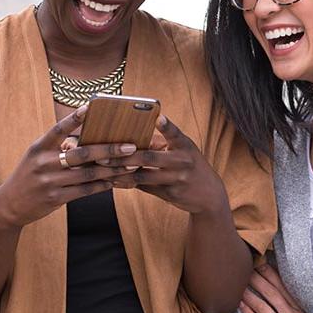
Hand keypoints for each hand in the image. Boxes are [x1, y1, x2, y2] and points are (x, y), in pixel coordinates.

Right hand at [0, 105, 139, 228]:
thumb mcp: (37, 156)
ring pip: (88, 173)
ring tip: (131, 165)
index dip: (74, 118)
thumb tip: (89, 137)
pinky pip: (84, 190)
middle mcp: (44, 163)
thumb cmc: (30, 175)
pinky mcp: (55, 198)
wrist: (9, 204)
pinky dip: (102, 185)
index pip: (58, 129)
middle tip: (130, 146)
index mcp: (39, 147)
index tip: (90, 106)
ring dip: (112, 169)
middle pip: (82, 154)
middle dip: (109, 149)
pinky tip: (115, 181)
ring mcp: (50, 181)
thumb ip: (58, 147)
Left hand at [99, 114, 228, 215]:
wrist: (208, 194)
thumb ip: (162, 144)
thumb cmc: (189, 165)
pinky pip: (144, 187)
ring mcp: (177, 179)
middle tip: (104, 154)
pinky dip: (127, 183)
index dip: (167, 126)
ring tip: (103, 168)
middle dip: (125, 156)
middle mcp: (182, 161)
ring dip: (121, 173)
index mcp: (185, 145)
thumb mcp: (182, 150)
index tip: (159, 118)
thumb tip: (132, 139)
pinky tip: (112, 181)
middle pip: (150, 157)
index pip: (175, 134)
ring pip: (143, 175)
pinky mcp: (170, 193)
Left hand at [239, 263, 307, 312]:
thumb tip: (282, 285)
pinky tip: (240, 303)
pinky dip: (248, 311)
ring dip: (249, 293)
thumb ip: (296, 302)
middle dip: (258, 278)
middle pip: (271, 292)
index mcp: (300, 307)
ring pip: (262, 305)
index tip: (261, 262)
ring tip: (240, 283)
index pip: (284, 286)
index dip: (271, 273)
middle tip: (247, 268)